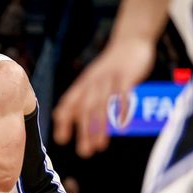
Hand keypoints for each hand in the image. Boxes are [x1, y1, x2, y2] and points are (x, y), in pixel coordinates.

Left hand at [53, 37, 155, 157]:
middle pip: (85, 109)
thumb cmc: (110, 67)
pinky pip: (123, 95)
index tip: (62, 139)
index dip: (64, 121)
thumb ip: (83, 98)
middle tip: (84, 152)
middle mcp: (93, 82)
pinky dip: (122, 111)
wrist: (130, 40)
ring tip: (100, 146)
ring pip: (102, 105)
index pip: (68, 103)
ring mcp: (109, 79)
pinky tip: (122, 127)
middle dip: (84, 131)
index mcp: (83, 84)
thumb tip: (70, 120)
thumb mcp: (92, 80)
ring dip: (100, 127)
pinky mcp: (126, 76)